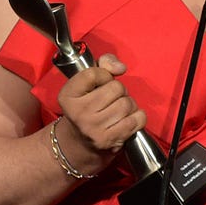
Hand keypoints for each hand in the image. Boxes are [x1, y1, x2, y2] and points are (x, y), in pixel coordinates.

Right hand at [55, 54, 147, 171]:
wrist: (81, 141)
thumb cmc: (88, 104)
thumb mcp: (88, 81)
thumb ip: (104, 63)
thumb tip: (121, 68)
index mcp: (68, 96)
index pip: (93, 73)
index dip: (104, 75)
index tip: (102, 82)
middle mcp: (78, 113)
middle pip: (116, 88)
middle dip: (119, 90)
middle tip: (112, 98)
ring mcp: (93, 128)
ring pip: (128, 103)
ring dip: (128, 103)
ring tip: (118, 108)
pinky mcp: (109, 140)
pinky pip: (137, 119)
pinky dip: (137, 116)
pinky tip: (126, 118)